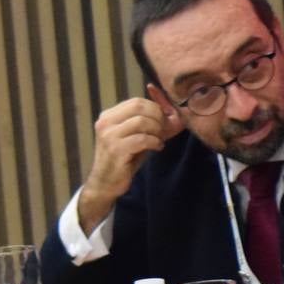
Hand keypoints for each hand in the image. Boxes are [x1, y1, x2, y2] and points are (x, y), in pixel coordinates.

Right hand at [76, 90, 183, 229]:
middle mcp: (105, 122)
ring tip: (159, 140)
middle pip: (140, 107)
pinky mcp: (115, 149)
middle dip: (158, 117)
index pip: (137, 101)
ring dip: (157, 131)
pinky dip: (154, 142)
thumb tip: (178, 113)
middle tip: (164, 131)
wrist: (106, 182)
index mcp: (109, 116)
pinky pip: (142, 139)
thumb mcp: (138, 136)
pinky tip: (157, 148)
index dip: (156, 109)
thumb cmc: (125, 158)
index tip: (165, 121)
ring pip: (142, 121)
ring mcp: (108, 135)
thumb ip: (153, 123)